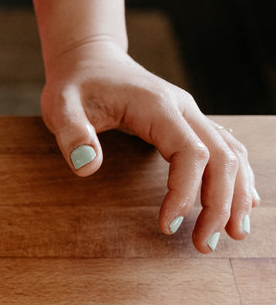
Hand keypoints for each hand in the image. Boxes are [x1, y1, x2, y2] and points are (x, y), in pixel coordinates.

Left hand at [40, 38, 258, 252]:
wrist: (88, 59)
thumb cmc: (74, 85)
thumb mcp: (60, 106)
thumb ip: (72, 134)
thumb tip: (87, 167)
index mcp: (158, 107)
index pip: (190, 153)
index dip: (185, 192)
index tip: (167, 226)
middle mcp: (184, 110)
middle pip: (222, 158)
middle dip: (219, 204)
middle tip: (204, 245)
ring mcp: (190, 116)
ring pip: (231, 155)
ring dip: (236, 195)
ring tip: (232, 235)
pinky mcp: (188, 124)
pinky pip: (226, 150)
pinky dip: (236, 178)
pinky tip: (243, 204)